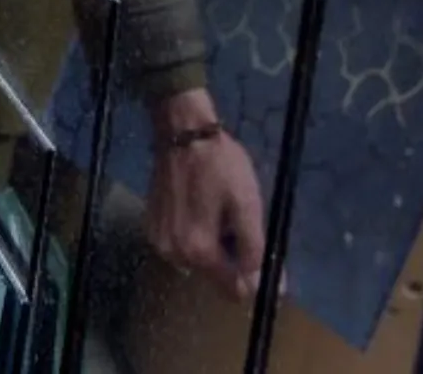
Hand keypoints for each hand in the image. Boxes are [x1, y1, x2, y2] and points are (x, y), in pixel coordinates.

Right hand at [145, 89, 265, 301]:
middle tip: (235, 219)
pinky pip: (183, 246)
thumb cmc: (220, 165)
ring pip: (199, 261)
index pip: (234, 290)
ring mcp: (159, 240)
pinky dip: (195, 234)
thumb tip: (271, 289)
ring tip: (216, 210)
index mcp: (199, 251)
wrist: (182, 132)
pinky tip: (198, 207)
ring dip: (213, 245)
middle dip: (231, 255)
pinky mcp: (152, 227)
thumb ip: (256, 251)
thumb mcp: (247, 205)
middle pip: (216, 276)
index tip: (257, 249)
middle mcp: (174, 253)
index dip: (252, 275)